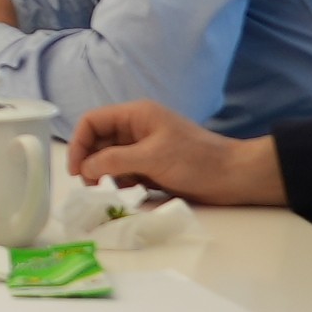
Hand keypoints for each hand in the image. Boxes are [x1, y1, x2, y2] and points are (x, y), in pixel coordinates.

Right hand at [69, 102, 286, 208]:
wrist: (235, 177)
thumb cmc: (195, 160)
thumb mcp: (151, 158)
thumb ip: (115, 161)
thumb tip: (85, 169)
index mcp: (135, 116)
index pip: (93, 122)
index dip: (79, 143)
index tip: (76, 171)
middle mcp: (136, 129)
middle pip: (99, 142)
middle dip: (90, 163)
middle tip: (91, 188)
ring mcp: (145, 149)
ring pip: (112, 160)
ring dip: (105, 176)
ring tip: (108, 194)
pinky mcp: (154, 167)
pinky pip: (127, 173)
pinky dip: (122, 184)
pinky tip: (127, 196)